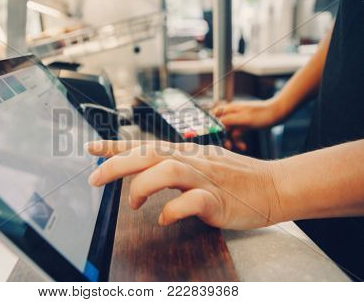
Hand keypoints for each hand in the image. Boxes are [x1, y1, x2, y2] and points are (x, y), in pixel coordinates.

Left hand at [86, 140, 283, 229]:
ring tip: (133, 204)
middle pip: (148, 154)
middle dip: (117, 164)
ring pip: (167, 171)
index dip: (115, 146)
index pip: (144, 144)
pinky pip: (192, 201)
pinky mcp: (218, 199)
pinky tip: (164, 218)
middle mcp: (192, 160)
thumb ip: (173, 165)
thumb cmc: (235, 177)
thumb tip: (143, 172)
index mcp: (184, 153)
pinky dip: (173, 210)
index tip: (90, 147)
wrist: (273, 185)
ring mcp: (205, 178)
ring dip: (143, 187)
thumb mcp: (200, 163)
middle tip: (95, 179)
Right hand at [212, 99, 281, 150]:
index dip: (211, 127)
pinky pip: (237, 134)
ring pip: (229, 132)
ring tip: (239, 148)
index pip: (214, 117)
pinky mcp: (244, 124)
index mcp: (230, 109)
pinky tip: (243, 146)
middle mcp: (232, 114)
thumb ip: (229, 120)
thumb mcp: (245, 118)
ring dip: (232, 141)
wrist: (279, 112)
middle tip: (228, 146)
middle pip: (220, 126)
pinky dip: (239, 140)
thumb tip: (216, 123)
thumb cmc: (263, 114)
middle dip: (223, 137)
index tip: (213, 138)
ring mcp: (238, 119)